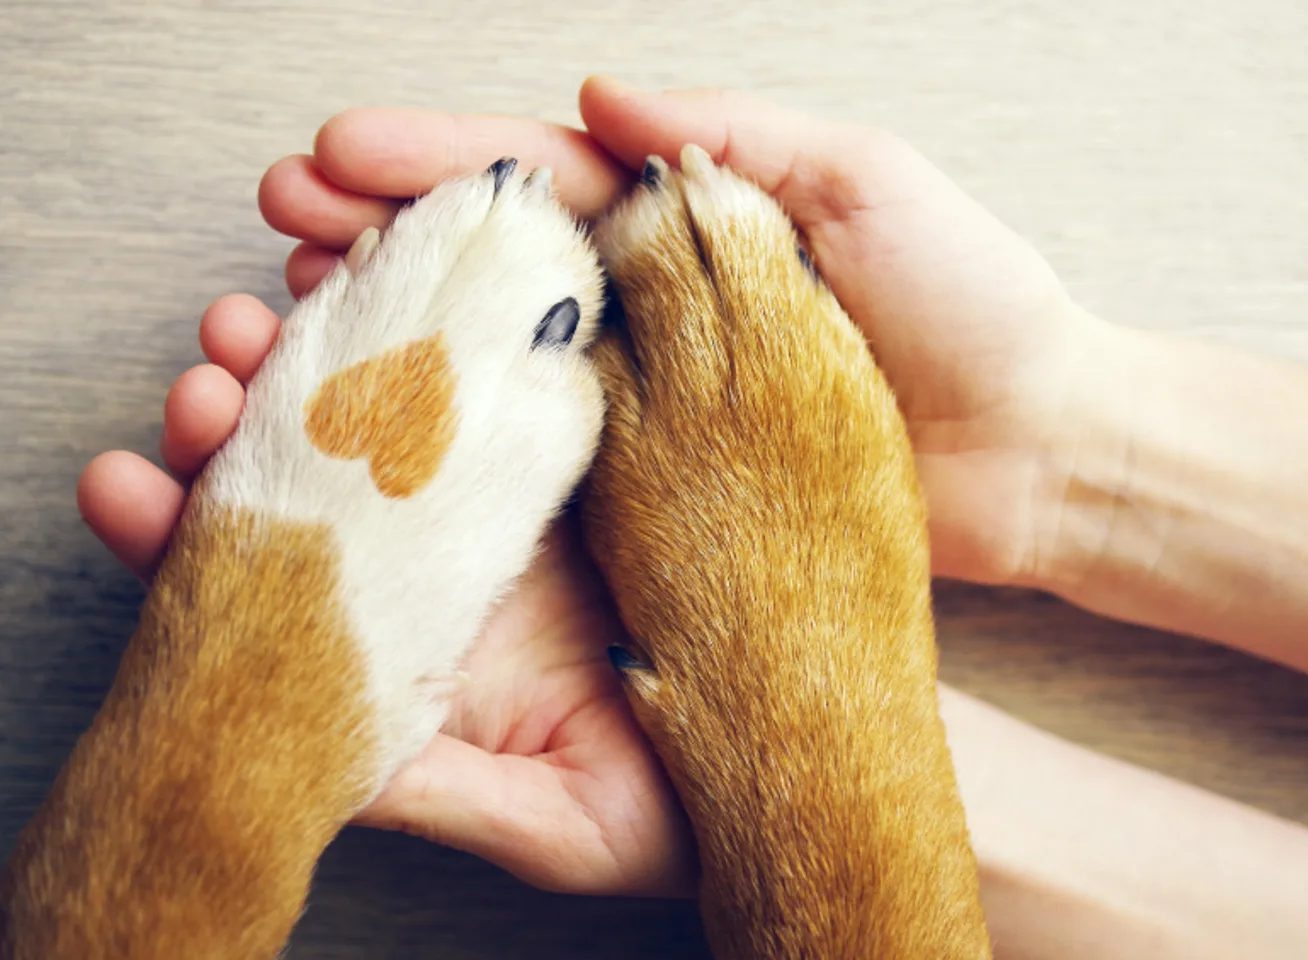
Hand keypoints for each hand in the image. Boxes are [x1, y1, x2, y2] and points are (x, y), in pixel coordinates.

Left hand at [77, 294, 694, 897]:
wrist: (818, 753)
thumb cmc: (689, 805)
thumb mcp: (558, 821)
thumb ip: (439, 790)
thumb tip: (321, 771)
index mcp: (437, 622)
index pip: (299, 565)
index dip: (203, 525)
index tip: (135, 488)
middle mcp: (473, 539)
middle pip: (341, 453)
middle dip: (259, 405)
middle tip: (210, 365)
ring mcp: (547, 477)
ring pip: (419, 381)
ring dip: (339, 335)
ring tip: (278, 312)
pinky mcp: (632, 422)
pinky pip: (550, 348)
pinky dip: (482, 305)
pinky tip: (420, 273)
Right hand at [256, 76, 1120, 589]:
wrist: (1040, 452)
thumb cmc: (974, 305)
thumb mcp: (864, 180)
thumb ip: (735, 136)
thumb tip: (603, 95)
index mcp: (689, 226)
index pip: (537, 183)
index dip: (433, 165)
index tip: (334, 155)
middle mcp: (657, 312)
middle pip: (490, 271)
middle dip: (378, 245)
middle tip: (278, 234)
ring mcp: (656, 406)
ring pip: (500, 368)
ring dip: (393, 346)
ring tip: (292, 329)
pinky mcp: (668, 496)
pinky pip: (552, 469)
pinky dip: (468, 454)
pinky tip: (390, 446)